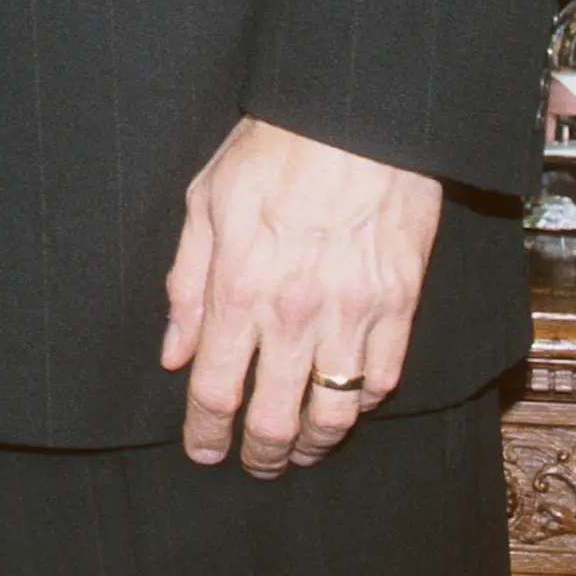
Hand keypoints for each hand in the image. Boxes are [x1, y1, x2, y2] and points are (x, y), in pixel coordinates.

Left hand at [158, 117, 440, 475]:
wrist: (356, 111)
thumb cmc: (275, 146)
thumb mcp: (206, 200)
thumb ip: (187, 283)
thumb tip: (175, 352)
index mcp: (240, 286)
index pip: (216, 390)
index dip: (205, 434)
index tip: (202, 450)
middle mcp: (295, 311)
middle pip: (274, 419)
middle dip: (259, 455)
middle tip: (253, 464)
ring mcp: (354, 312)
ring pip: (334, 414)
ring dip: (312, 443)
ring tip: (299, 447)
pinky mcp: (400, 303)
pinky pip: (384, 379)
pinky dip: (362, 403)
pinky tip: (345, 404)